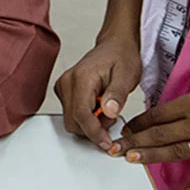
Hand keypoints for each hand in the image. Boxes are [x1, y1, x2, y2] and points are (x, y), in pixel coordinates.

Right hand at [53, 34, 140, 155]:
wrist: (115, 46)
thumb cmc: (121, 57)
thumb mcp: (127, 75)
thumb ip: (117, 94)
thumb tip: (109, 112)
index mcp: (81, 77)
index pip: (81, 115)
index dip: (94, 133)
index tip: (108, 143)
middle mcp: (67, 82)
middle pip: (73, 121)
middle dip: (94, 129)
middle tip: (113, 117)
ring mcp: (63, 86)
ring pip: (71, 120)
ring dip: (91, 124)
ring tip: (108, 109)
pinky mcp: (64, 91)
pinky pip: (72, 114)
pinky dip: (87, 118)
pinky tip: (100, 107)